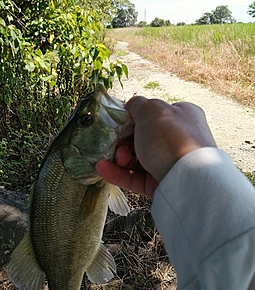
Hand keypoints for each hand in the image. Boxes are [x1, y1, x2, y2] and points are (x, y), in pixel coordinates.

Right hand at [96, 97, 216, 198]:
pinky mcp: (159, 184)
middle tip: (112, 142)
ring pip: (136, 159)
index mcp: (182, 116)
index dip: (132, 118)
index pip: (153, 115)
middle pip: (141, 138)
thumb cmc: (171, 138)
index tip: (115, 122)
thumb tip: (130, 105)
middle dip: (122, 140)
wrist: (187, 180)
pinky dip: (117, 173)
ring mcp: (169, 163)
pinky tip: (102, 168)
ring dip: (118, 157)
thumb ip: (137, 104)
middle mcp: (178, 140)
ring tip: (108, 157)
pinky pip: (134, 178)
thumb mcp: (151, 110)